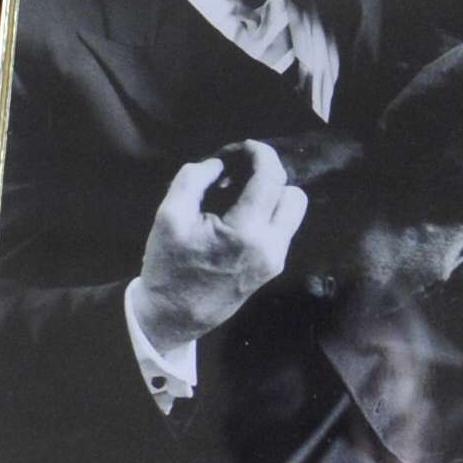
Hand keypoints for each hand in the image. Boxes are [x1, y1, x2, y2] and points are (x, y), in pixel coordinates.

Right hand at [135, 144, 306, 346]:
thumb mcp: (169, 216)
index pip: (271, 179)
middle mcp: (271, 246)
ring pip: (293, 211)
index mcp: (247, 232)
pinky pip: (282, 228)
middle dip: (269, 178)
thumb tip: (219, 163)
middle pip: (293, 193)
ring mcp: (276, 259)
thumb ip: (193, 179)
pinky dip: (267, 215)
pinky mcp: (273, 267)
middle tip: (238, 177)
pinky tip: (237, 218)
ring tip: (237, 198)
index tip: (246, 147)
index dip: (261, 154)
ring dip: (271, 197)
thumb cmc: (169, 266)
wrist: (173, 316)